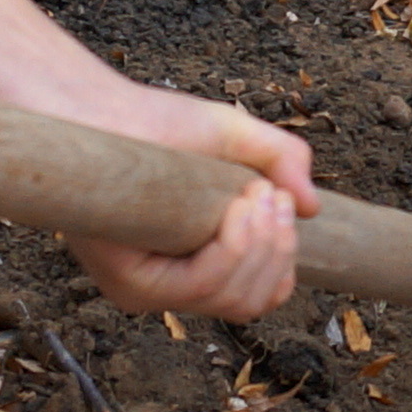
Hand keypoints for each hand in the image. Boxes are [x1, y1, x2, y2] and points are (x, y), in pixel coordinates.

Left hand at [69, 80, 310, 319]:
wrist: (100, 109)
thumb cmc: (159, 123)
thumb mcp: (237, 136)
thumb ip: (281, 161)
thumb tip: (311, 208)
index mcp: (195, 267)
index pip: (259, 296)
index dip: (283, 259)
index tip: (281, 202)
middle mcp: (168, 288)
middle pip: (252, 302)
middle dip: (278, 248)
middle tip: (269, 193)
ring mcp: (146, 292)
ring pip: (232, 298)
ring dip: (261, 244)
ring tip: (254, 194)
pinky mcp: (126, 282)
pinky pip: (200, 286)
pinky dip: (233, 249)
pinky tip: (237, 207)